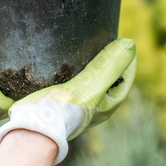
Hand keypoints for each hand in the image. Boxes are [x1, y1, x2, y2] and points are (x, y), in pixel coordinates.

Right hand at [0, 38, 135, 164]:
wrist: (35, 127)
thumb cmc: (67, 108)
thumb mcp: (92, 84)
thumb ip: (110, 65)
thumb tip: (130, 43)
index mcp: (108, 103)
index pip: (125, 77)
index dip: (126, 59)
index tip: (122, 40)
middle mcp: (95, 104)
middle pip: (108, 78)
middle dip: (108, 60)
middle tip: (103, 39)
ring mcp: (78, 103)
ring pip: (89, 79)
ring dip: (88, 63)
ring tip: (83, 45)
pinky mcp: (61, 100)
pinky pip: (71, 81)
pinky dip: (71, 69)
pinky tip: (62, 60)